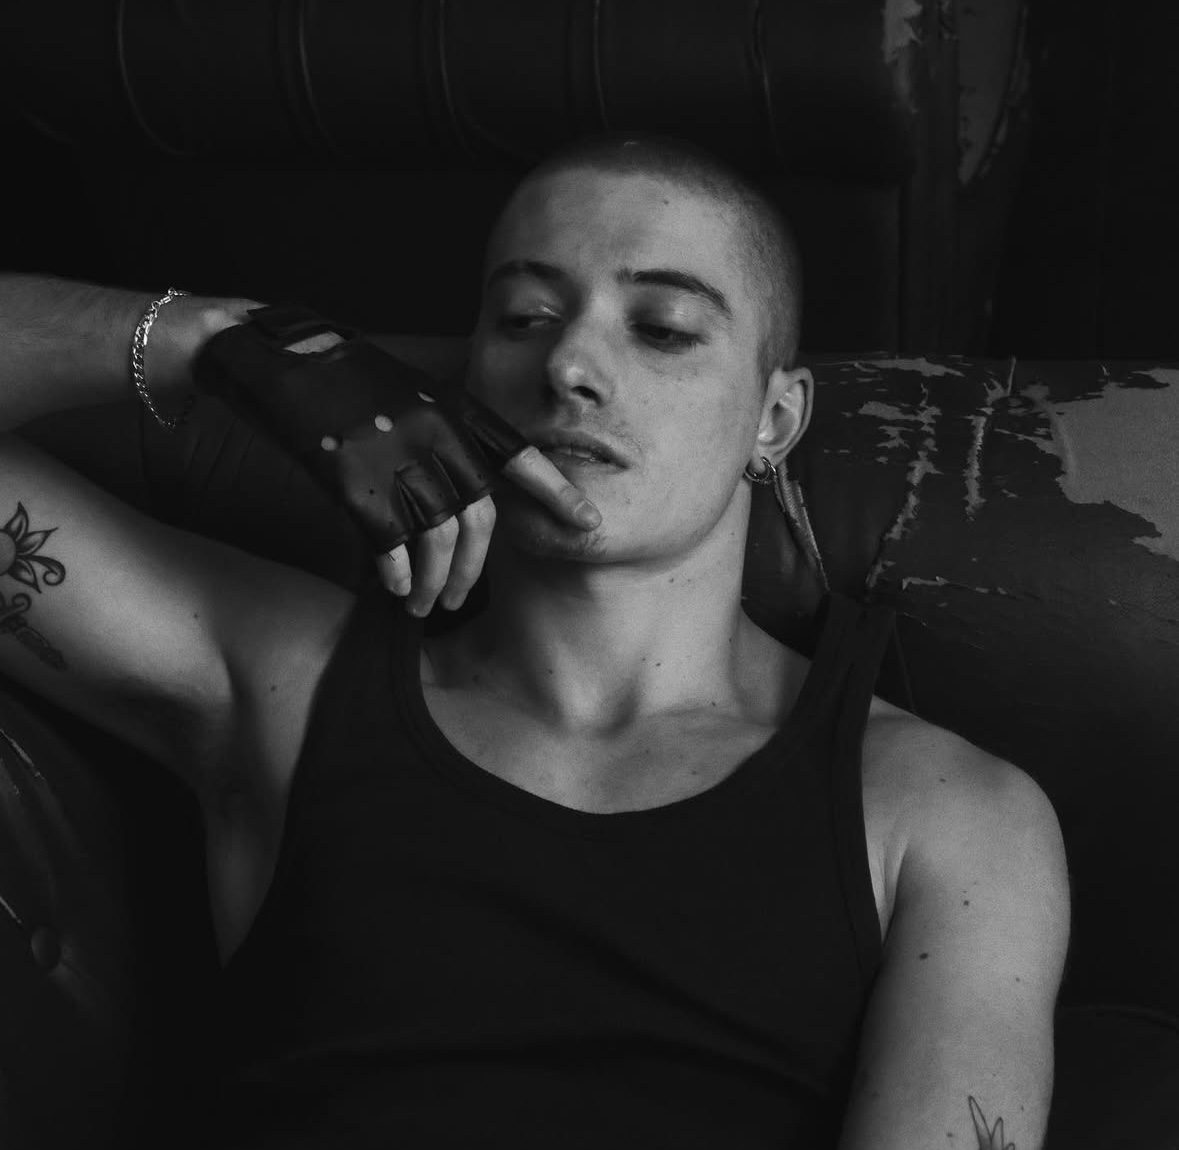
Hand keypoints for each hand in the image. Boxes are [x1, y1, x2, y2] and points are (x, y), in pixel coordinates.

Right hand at [193, 305, 600, 611]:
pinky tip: (390, 586)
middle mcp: (435, 433)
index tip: (589, 522)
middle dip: (472, 570)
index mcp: (454, 410)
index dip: (557, 492)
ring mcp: (394, 454)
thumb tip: (473, 492)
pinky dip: (393, 570)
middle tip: (458, 600)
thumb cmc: (347, 382)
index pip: (519, 457)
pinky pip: (388, 540)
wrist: (277, 358)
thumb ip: (449, 437)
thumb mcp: (414, 395)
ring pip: (436, 537)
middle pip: (479, 519)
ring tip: (419, 606)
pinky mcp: (352, 475)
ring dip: (431, 582)